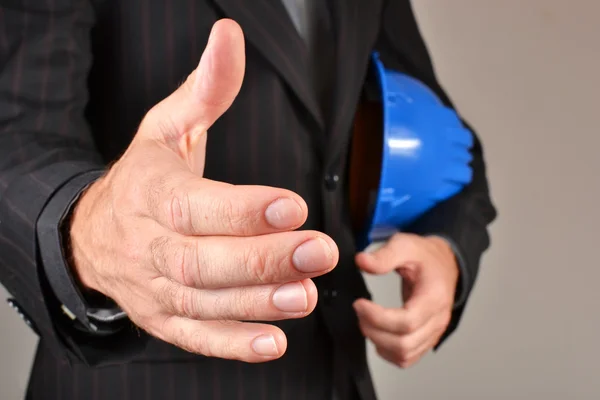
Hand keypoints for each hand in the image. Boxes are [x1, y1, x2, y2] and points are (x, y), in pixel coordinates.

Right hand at [69, 19, 338, 362]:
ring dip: (258, 303)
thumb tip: (229, 36)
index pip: (196, 205)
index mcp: (151, 193)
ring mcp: (155, 288)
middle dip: (264, 259)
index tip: (292, 204)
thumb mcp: (166, 128)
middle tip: (320, 251)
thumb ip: (205, 89)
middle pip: (204, 260)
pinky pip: (196, 336)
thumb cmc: (142, 179)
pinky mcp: (164, 318)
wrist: (92, 235)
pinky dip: (233, 344)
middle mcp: (150, 246)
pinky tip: (272, 343)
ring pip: (205, 301)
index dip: (243, 209)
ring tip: (306, 295)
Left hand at [353, 233, 457, 367]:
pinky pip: (407, 358)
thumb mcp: (405, 245)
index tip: (359, 304)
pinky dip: (388, 352)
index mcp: (433, 297)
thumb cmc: (426, 256)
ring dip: (379, 342)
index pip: (407, 322)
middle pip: (404, 343)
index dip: (378, 318)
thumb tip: (361, 261)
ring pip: (405, 355)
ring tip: (366, 321)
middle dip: (374, 331)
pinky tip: (377, 334)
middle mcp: (437, 319)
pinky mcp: (427, 339)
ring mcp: (434, 332)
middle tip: (360, 311)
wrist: (444, 264)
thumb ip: (384, 255)